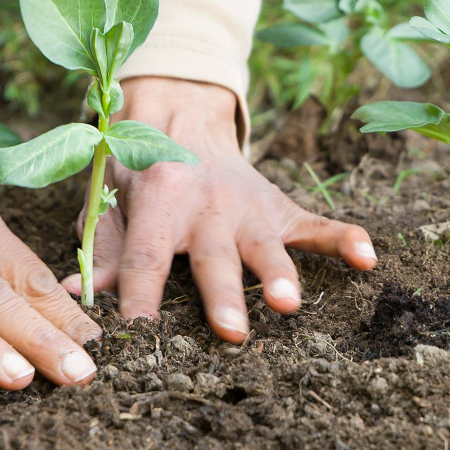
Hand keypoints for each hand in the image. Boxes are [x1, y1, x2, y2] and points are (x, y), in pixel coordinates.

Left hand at [61, 76, 376, 340]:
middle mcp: (207, 205)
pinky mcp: (279, 208)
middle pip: (214, 258)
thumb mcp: (107, 202)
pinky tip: (369, 258)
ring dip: (280, 274)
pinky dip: (344, 239)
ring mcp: (248, 208)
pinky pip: (317, 224)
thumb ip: (101, 248)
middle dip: (224, 296)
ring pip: (266, 246)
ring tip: (289, 304)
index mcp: (159, 202)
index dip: (140, 294)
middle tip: (231, 333)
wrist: (178, 115)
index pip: (147, 256)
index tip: (137, 334)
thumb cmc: (136, 173)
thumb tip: (81, 296)